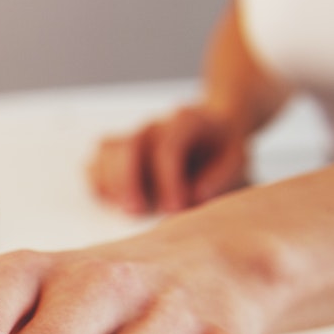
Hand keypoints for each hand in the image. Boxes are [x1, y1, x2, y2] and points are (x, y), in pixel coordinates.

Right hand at [88, 105, 249, 215]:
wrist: (213, 132)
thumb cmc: (222, 149)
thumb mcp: (238, 159)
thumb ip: (223, 176)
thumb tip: (196, 194)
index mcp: (185, 121)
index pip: (166, 146)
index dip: (167, 180)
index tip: (175, 208)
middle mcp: (153, 127)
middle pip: (127, 145)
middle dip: (128, 181)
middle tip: (137, 211)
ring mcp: (132, 137)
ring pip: (106, 152)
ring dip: (111, 184)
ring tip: (129, 209)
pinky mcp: (116, 154)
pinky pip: (95, 165)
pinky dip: (101, 185)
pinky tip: (117, 203)